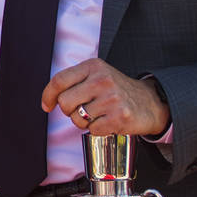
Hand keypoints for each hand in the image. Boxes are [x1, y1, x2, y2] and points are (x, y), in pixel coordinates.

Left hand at [41, 58, 169, 136]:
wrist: (150, 103)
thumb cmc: (118, 90)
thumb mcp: (98, 75)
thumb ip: (75, 81)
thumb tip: (49, 99)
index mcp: (94, 66)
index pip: (59, 80)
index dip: (48, 95)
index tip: (47, 105)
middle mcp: (102, 79)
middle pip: (65, 102)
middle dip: (69, 111)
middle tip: (82, 109)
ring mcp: (111, 98)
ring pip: (77, 118)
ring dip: (84, 122)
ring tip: (98, 114)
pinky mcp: (119, 117)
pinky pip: (92, 130)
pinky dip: (97, 129)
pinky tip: (107, 121)